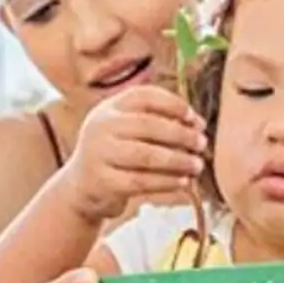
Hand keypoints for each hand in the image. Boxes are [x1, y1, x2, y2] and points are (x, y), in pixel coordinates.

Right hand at [60, 84, 205, 223]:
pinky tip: (183, 182)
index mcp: (110, 107)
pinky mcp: (103, 181)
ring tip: (197, 165)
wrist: (81, 186)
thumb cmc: (116, 153)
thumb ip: (157, 121)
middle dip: (181, 134)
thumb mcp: (127, 129)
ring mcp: (99, 153)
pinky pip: (141, 181)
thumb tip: (198, 124)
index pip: (145, 96)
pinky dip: (166, 182)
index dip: (173, 105)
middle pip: (148, 125)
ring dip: (178, 160)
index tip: (195, 119)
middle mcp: (101, 126)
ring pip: (146, 155)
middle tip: (202, 144)